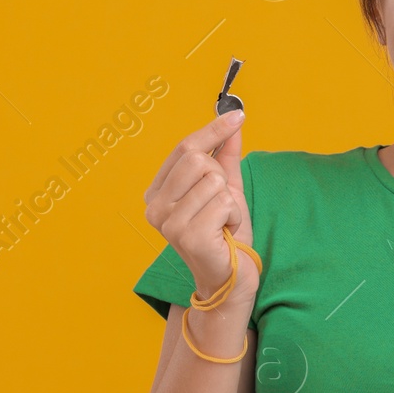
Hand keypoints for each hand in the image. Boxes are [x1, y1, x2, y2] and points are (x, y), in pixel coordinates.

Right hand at [142, 108, 257, 303]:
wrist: (231, 276)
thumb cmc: (225, 235)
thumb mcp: (227, 189)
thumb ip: (226, 157)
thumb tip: (232, 123)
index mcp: (158, 192)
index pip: (184, 147)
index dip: (213, 130)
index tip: (238, 116)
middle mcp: (155, 206)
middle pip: (197, 159)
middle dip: (221, 177)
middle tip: (222, 203)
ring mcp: (167, 222)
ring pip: (214, 181)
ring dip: (230, 201)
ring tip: (223, 222)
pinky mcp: (186, 236)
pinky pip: (223, 202)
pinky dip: (234, 216)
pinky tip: (225, 233)